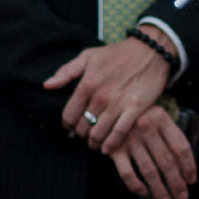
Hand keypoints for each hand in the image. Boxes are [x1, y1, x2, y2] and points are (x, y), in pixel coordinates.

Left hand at [44, 33, 169, 152]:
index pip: (69, 115)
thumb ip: (66, 71)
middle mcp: (101, 96)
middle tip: (86, 134)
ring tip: (95, 142)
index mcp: (87, 84)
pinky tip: (108, 148)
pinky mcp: (136, 108)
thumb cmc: (118, 53)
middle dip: (82, 134)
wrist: (151, 50)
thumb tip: (47, 86)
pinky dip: (111, 144)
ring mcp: (119, 103)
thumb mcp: (89, 56)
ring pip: (99, 133)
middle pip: (83, 127)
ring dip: (94, 142)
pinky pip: (119, 133)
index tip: (72, 127)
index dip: (68, 125)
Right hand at [110, 104, 197, 198]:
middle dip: (176, 182)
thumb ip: (169, 135)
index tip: (191, 180)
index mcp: (162, 118)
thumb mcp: (156, 118)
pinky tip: (144, 192)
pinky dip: (135, 185)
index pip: (181, 146)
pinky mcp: (114, 149)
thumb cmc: (138, 117)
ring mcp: (129, 139)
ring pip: (149, 170)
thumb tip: (185, 167)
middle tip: (182, 197)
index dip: (189, 166)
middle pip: (167, 161)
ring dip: (159, 189)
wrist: (107, 111)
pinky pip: (127, 173)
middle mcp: (147, 128)